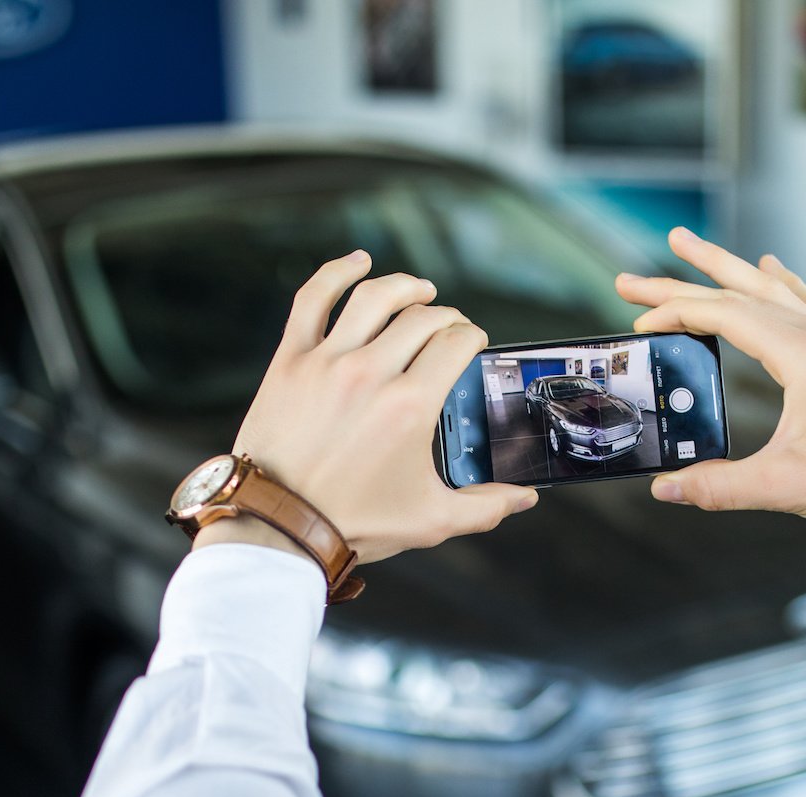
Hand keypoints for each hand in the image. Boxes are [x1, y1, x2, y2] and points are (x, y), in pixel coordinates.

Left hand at [203, 251, 537, 565]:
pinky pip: (313, 299)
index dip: (472, 337)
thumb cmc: (354, 522)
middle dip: (446, 317)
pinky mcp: (290, 360)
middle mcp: (371, 373)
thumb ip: (484, 506)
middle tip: (449, 328)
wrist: (280, 525)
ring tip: (419, 289)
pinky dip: (337, 272)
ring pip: (374, 297)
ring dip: (405, 286)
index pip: (455, 344)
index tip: (472, 342)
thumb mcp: (430, 520)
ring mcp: (327, 361)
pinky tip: (358, 262)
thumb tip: (525, 499)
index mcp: (411, 405)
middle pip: (422, 319)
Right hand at [615, 227, 805, 550]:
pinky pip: (805, 300)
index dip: (677, 314)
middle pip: (740, 292)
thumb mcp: (782, 486)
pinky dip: (779, 282)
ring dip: (725, 268)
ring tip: (688, 245)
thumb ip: (718, 486)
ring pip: (770, 288)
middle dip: (684, 281)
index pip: (726, 316)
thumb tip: (666, 488)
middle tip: (635, 277)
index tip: (642, 320)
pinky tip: (770, 267)